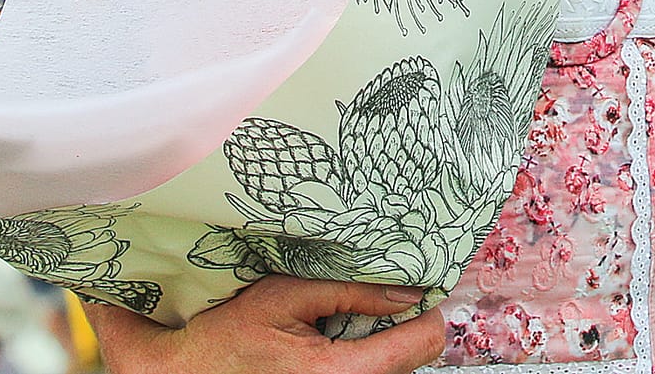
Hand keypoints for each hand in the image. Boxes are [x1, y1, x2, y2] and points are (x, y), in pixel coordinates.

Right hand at [89, 278, 447, 373]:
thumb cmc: (228, 334)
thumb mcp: (286, 295)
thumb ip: (351, 291)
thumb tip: (408, 289)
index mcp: (336, 373)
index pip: (420, 344)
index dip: (426, 312)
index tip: (417, 289)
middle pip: (411, 360)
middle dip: (401, 325)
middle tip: (378, 299)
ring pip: (391, 371)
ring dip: (381, 342)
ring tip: (347, 321)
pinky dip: (362, 356)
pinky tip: (334, 341)